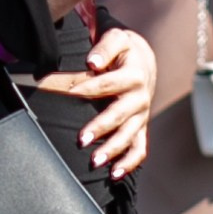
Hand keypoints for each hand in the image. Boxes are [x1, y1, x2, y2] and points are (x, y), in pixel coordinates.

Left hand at [40, 24, 155, 178]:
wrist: (143, 61)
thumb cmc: (122, 51)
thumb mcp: (116, 39)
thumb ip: (104, 47)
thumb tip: (92, 63)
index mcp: (133, 75)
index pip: (106, 84)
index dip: (87, 89)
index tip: (70, 94)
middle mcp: (140, 98)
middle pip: (119, 115)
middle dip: (100, 128)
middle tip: (81, 139)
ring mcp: (141, 116)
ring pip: (129, 136)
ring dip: (112, 150)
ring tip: (94, 161)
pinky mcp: (140, 128)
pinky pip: (139, 149)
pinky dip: (129, 163)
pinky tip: (114, 174)